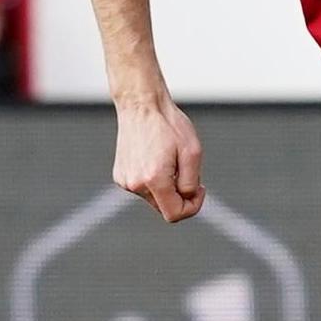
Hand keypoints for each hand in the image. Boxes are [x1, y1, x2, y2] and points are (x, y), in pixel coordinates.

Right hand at [113, 96, 204, 222]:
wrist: (142, 106)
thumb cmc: (170, 126)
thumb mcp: (192, 153)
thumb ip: (191, 182)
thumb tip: (186, 198)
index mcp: (154, 180)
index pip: (174, 214)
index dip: (193, 206)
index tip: (200, 188)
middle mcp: (135, 184)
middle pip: (165, 207)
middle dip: (181, 195)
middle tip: (187, 170)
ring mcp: (125, 181)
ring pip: (155, 197)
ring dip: (167, 186)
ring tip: (170, 159)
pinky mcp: (120, 176)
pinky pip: (144, 187)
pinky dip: (154, 179)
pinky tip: (156, 158)